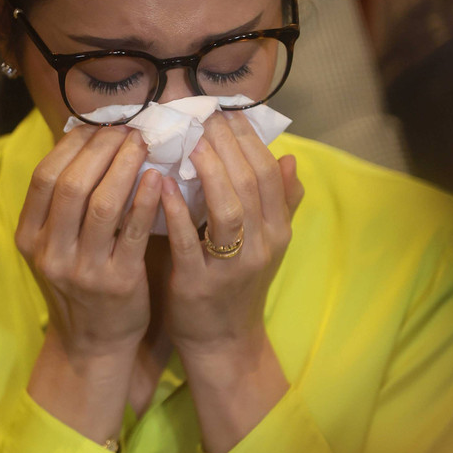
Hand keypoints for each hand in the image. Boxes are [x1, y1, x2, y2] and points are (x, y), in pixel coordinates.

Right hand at [15, 124, 161, 442]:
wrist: (93, 343)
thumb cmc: (80, 282)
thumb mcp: (57, 244)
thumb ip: (65, 202)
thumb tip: (86, 139)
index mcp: (29, 237)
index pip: (44, 176)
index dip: (73, 145)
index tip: (99, 125)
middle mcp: (49, 252)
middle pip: (71, 184)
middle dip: (101, 149)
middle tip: (128, 127)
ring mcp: (82, 269)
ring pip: (100, 204)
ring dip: (123, 166)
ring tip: (143, 143)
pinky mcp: (117, 282)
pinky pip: (131, 232)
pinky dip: (144, 200)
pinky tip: (158, 178)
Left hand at [159, 111, 303, 452]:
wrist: (223, 343)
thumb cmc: (238, 284)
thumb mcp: (266, 244)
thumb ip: (280, 203)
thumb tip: (290, 158)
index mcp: (276, 230)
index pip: (268, 172)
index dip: (247, 137)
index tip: (223, 109)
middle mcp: (262, 245)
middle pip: (250, 182)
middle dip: (226, 142)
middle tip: (201, 112)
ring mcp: (232, 266)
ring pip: (229, 208)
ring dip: (209, 170)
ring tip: (190, 140)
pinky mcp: (200, 283)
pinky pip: (191, 242)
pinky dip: (179, 212)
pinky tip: (162, 185)